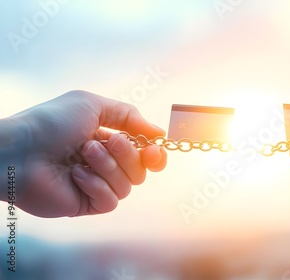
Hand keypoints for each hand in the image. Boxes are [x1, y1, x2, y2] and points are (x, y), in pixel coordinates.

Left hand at [8, 90, 166, 216]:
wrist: (19, 150)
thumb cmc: (50, 123)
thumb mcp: (93, 105)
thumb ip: (129, 115)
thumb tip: (159, 133)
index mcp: (107, 141)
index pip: (144, 153)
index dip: (154, 153)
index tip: (155, 148)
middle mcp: (104, 164)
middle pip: (141, 169)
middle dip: (128, 154)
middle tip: (110, 141)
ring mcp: (95, 185)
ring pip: (128, 185)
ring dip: (107, 165)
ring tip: (81, 154)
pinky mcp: (86, 204)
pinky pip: (111, 201)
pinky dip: (96, 185)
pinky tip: (74, 175)